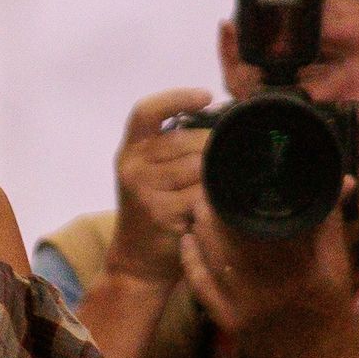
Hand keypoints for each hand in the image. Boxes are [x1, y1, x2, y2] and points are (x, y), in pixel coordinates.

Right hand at [105, 88, 211, 286]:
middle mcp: (131, 164)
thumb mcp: (150, 176)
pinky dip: (214, 198)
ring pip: (197, 165)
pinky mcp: (159, 210)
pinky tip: (217, 206)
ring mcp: (143, 187)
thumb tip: (219, 125)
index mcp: (130, 150)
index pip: (146, 111)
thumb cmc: (153, 213)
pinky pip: (201, 193)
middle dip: (213, 148)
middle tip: (228, 162)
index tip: (206, 96)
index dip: (176, 98)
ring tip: (221, 188)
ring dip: (216, 175)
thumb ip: (172, 151)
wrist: (137, 261)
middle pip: (184, 139)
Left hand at [179, 190, 358, 357]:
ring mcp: (246, 306)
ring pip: (213, 257)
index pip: (265, 224)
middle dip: (215, 210)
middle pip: (232, 238)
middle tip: (206, 189)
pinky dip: (190, 259)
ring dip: (201, 229)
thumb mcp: (337, 264)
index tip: (232, 180)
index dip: (243, 200)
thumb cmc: (330, 307)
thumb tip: (330, 179)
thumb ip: (327, 222)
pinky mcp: (228, 322)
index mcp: (303, 269)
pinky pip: (200, 285)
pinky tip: (187, 239)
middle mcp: (272, 288)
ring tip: (197, 209)